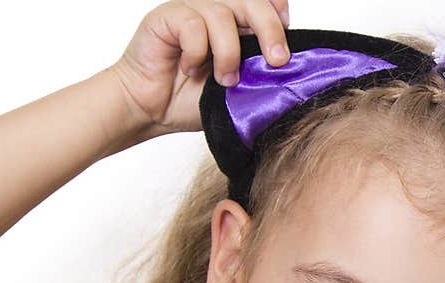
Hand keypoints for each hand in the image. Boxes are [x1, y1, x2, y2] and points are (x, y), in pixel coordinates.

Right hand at [109, 0, 290, 135]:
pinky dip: (196, 51)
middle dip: (270, 29)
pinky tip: (188, 68)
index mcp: (236, 25)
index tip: (286, 44)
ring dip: (229, 51)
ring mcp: (191, 11)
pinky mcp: (167, 17)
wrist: (152, 110)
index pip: (264, 1)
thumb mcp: (238, 90)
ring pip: (222, 12)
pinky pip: (192, 24)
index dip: (278, 12)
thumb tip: (292, 74)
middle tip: (276, 60)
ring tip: (224, 80)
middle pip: (251, 1)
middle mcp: (215, 12)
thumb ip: (260, 76)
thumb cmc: (192, 99)